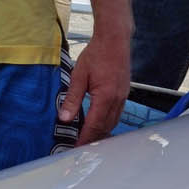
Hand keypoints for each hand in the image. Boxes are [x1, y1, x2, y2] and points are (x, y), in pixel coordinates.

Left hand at [59, 29, 129, 144]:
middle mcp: (117, 100)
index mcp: (105, 97)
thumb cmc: (96, 54)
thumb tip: (64, 118)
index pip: (94, 126)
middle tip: (81, 147)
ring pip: (113, 122)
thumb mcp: (79, 75)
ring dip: (101, 132)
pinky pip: (117, 114)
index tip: (77, 149)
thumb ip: (72, 98)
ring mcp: (123, 97)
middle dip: (93, 139)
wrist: (115, 39)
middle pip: (105, 127)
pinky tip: (99, 122)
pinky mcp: (124, 93)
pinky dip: (108, 122)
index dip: (85, 139)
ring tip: (89, 139)